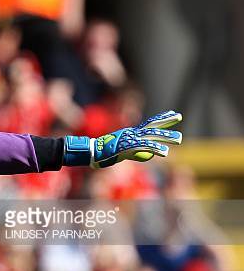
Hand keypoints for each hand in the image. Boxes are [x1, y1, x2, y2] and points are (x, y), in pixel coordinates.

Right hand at [64, 110, 182, 167]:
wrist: (92, 152)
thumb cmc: (103, 154)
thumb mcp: (122, 153)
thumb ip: (136, 153)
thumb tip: (147, 155)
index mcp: (130, 134)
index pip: (148, 124)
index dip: (161, 119)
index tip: (172, 115)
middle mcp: (131, 134)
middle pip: (152, 126)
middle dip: (166, 121)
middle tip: (179, 116)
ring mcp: (130, 139)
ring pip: (151, 136)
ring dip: (165, 137)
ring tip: (179, 139)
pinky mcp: (128, 147)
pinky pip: (144, 148)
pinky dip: (155, 150)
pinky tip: (165, 152)